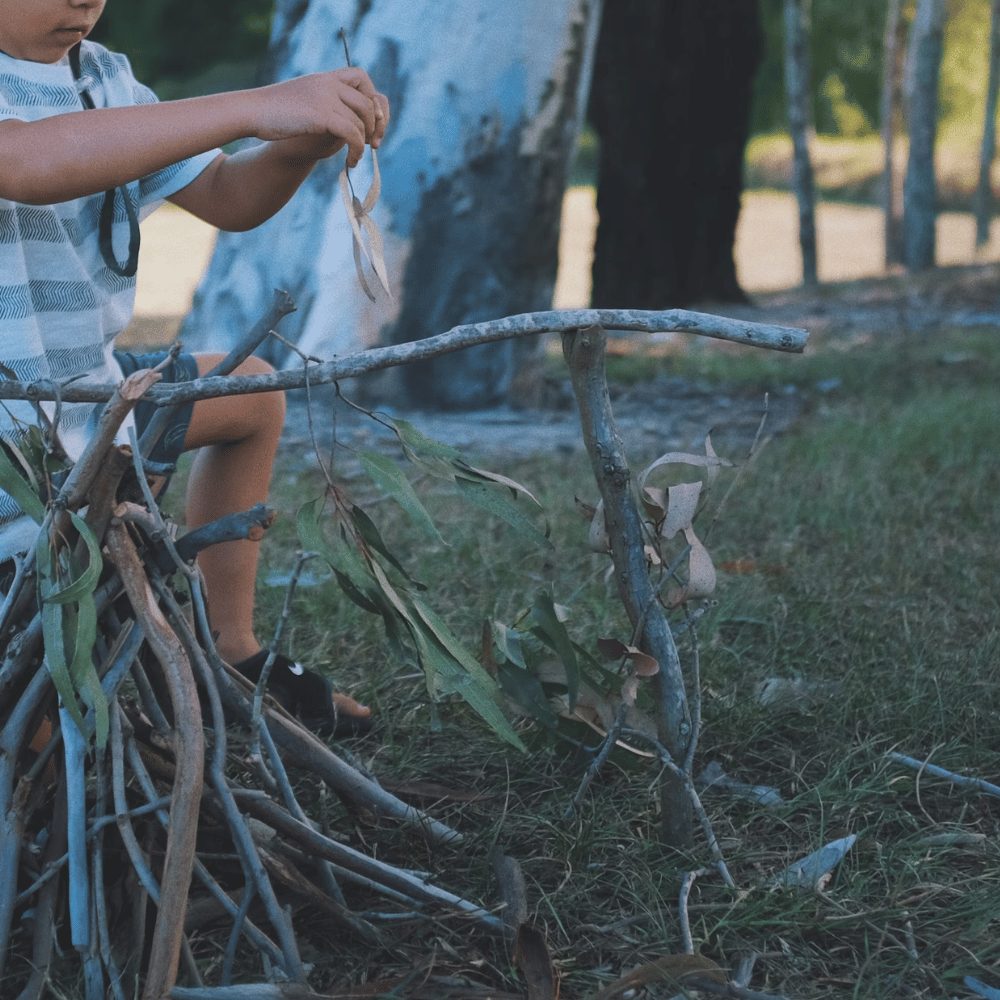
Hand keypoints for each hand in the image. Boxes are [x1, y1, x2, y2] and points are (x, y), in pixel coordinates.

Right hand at [252, 68, 389, 166]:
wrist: (252, 113)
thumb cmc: (275, 114)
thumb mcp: (306, 104)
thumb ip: (327, 108)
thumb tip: (349, 126)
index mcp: (325, 78)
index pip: (362, 78)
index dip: (373, 100)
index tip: (372, 123)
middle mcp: (328, 83)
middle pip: (369, 100)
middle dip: (377, 125)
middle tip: (374, 144)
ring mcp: (325, 97)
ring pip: (362, 119)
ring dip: (365, 142)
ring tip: (357, 157)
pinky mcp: (321, 114)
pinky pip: (352, 133)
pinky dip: (356, 150)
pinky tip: (351, 162)